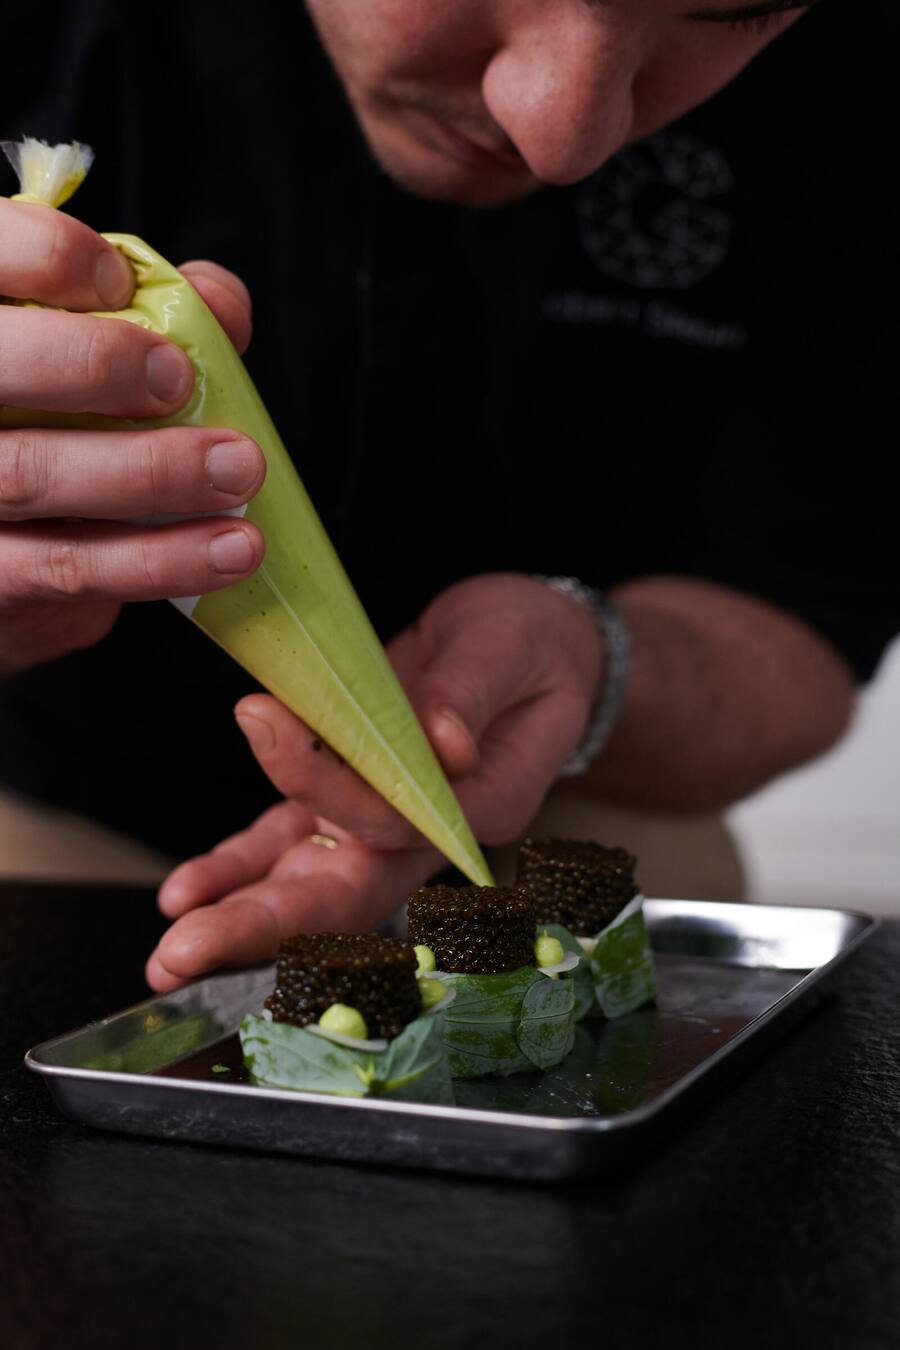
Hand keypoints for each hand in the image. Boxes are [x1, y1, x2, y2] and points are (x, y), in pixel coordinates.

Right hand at [0, 198, 265, 674]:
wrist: (17, 560)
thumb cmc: (56, 432)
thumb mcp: (91, 359)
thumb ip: (153, 312)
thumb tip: (218, 301)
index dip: (44, 258)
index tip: (118, 280)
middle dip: (93, 364)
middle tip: (178, 378)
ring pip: (32, 476)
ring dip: (150, 473)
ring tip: (239, 469)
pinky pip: (69, 567)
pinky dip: (159, 559)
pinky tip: (227, 550)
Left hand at [147, 573, 603, 988]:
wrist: (527, 647)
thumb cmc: (529, 644)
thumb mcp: (506, 647)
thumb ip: (472, 692)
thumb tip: (444, 743)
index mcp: (485, 804)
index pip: (398, 818)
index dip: (330, 786)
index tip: (267, 723)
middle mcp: (430, 834)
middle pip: (348, 893)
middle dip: (265, 925)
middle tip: (186, 950)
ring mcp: (384, 825)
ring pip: (310, 882)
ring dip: (239, 914)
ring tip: (172, 940)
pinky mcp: (349, 802)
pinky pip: (291, 843)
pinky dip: (240, 866)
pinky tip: (188, 890)